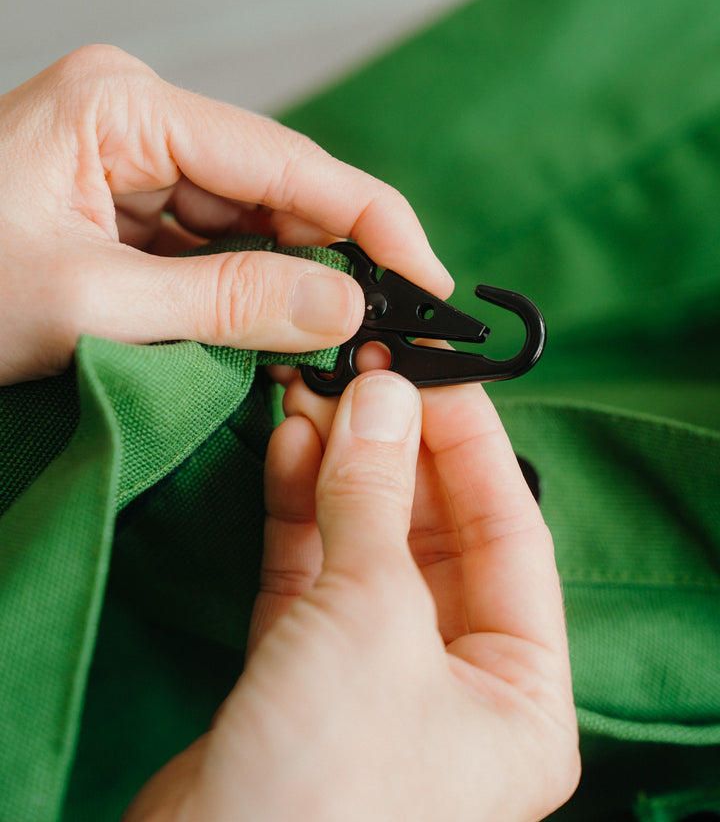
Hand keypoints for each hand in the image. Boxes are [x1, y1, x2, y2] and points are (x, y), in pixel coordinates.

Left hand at [0, 45, 450, 382]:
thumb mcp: (89, 307)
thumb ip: (228, 303)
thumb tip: (345, 305)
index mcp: (125, 106)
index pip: (286, 160)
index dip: (372, 222)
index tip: (430, 280)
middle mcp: (134, 115)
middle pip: (272, 186)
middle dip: (330, 258)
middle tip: (387, 332)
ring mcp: (123, 156)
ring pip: (243, 219)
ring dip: (284, 280)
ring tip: (331, 345)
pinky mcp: (113, 200)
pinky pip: (202, 243)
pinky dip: (237, 290)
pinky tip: (267, 332)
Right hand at [124, 370, 579, 821]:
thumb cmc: (329, 778)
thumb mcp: (371, 614)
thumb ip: (377, 497)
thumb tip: (384, 397)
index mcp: (519, 695)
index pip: (512, 533)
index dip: (472, 442)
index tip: (432, 369)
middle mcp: (457, 687)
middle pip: (435, 532)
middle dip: (396, 449)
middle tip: (362, 372)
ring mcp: (376, 678)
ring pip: (368, 545)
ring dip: (341, 470)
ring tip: (315, 394)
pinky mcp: (303, 674)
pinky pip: (315, 573)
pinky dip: (302, 510)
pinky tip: (290, 448)